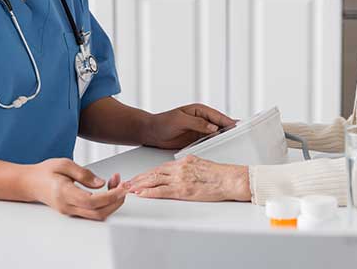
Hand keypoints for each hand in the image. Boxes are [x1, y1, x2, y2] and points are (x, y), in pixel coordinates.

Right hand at [23, 158, 127, 220]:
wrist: (30, 183)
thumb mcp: (63, 164)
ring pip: (97, 214)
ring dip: (111, 202)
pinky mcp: (74, 211)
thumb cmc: (45, 172)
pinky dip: (105, 203)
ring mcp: (70, 211)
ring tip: (116, 183)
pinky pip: (93, 211)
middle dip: (116, 201)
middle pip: (98, 213)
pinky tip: (108, 189)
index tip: (122, 187)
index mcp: (64, 193)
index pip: (92, 201)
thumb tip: (101, 183)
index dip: (110, 196)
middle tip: (124, 185)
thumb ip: (83, 173)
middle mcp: (68, 206)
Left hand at [126, 155, 250, 201]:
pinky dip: (149, 192)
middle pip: (154, 172)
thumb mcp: (203, 164)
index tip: (140, 176)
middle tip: (127, 182)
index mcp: (185, 161)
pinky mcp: (182, 190)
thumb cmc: (221, 175)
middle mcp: (180, 168)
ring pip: (154, 181)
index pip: (162, 167)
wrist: (230, 179)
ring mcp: (180, 178)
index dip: (148, 172)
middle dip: (139, 178)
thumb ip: (191, 167)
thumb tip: (185, 171)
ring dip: (139, 185)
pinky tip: (141, 194)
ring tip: (128, 188)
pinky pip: (161, 191)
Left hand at [143, 103, 234, 149]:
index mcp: (199, 110)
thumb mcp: (180, 120)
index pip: (218, 116)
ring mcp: (199, 130)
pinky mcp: (196, 139)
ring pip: (216, 134)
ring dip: (224, 138)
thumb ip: (197, 123)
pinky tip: (221, 149)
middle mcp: (201, 119)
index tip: (238, 126)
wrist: (151, 133)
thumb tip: (212, 126)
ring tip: (235, 143)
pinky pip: (209, 142)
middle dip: (230, 129)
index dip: (228, 121)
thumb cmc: (162, 122)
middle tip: (241, 136)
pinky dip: (215, 145)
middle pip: (220, 124)